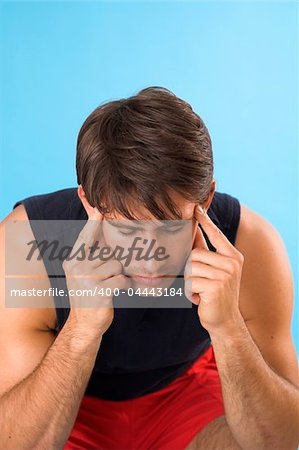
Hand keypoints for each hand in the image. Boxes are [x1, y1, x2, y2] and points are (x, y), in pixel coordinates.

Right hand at [62, 209, 130, 337]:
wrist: (84, 325)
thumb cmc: (88, 296)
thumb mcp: (83, 273)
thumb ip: (90, 255)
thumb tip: (101, 235)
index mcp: (72, 260)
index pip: (85, 237)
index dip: (94, 222)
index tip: (99, 208)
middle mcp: (77, 266)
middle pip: (108, 253)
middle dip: (113, 264)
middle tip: (105, 279)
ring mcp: (87, 278)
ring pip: (117, 265)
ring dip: (118, 276)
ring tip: (108, 286)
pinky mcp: (99, 290)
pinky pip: (122, 279)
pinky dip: (123, 286)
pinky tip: (113, 293)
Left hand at [184, 205, 243, 334]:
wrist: (225, 321)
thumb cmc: (215, 294)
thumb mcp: (214, 271)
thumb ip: (205, 253)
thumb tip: (191, 231)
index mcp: (233, 256)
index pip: (216, 234)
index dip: (205, 221)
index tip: (196, 207)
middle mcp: (231, 263)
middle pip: (195, 254)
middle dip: (190, 270)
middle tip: (199, 284)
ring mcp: (224, 275)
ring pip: (190, 268)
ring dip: (190, 282)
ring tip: (200, 292)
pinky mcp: (215, 286)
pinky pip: (190, 282)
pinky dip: (190, 292)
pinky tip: (200, 299)